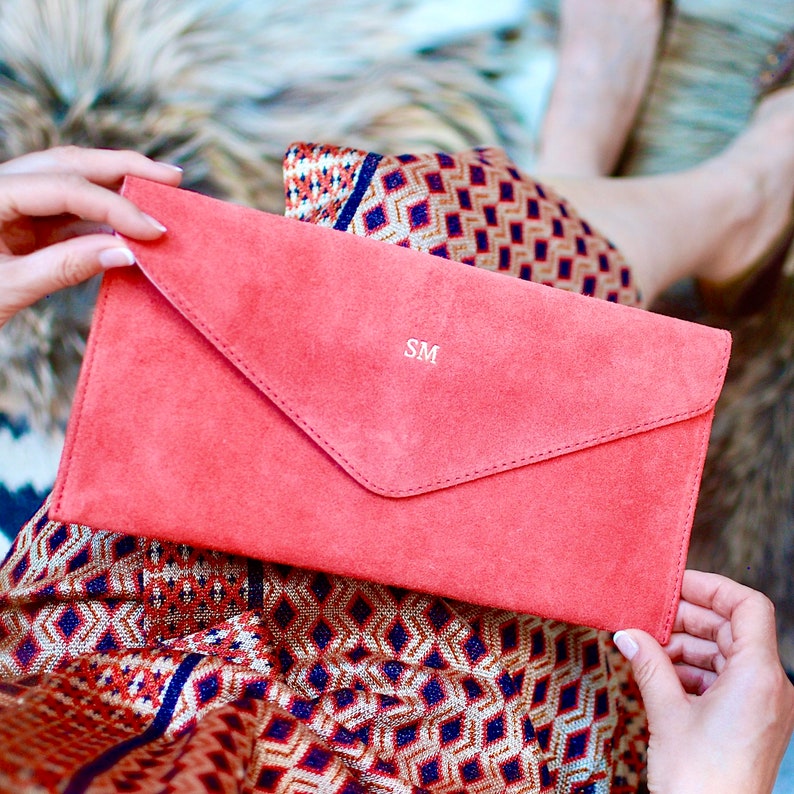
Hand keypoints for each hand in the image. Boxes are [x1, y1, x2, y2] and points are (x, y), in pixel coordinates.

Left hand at [0, 146, 182, 326]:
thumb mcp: (8, 289)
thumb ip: (66, 266)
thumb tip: (127, 252)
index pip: (64, 188)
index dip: (115, 208)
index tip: (155, 233)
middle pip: (69, 163)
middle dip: (124, 168)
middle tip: (173, 178)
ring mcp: (9, 203)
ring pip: (70, 180)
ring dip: (116, 187)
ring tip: (160, 192)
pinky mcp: (18, 223)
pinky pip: (66, 211)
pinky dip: (101, 217)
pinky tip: (129, 227)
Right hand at [614, 570, 793, 793]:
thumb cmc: (701, 781)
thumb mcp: (667, 713)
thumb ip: (648, 663)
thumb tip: (627, 633)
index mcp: (758, 676)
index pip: (748, 607)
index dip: (712, 588)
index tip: (674, 586)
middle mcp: (768, 686)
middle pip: (732, 628)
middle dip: (688, 619)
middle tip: (647, 616)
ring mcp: (761, 705)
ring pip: (725, 654)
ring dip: (686, 646)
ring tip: (647, 647)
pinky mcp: (749, 722)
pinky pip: (724, 679)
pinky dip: (693, 671)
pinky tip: (660, 673)